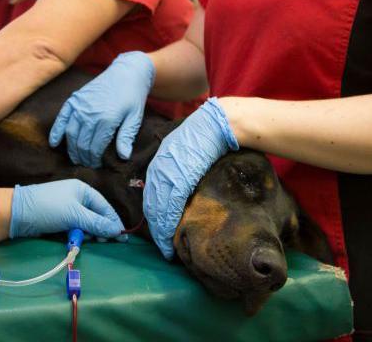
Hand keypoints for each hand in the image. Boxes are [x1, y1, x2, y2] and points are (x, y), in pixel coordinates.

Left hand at [10, 179, 124, 238]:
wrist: (17, 214)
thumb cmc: (48, 208)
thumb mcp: (75, 215)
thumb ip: (97, 223)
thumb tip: (117, 231)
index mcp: (83, 190)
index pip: (104, 206)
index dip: (113, 221)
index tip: (122, 237)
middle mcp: (77, 198)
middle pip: (96, 216)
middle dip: (100, 229)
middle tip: (103, 242)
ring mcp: (67, 209)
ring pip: (85, 224)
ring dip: (88, 233)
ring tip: (88, 241)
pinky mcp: (59, 220)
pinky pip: (74, 228)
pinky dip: (77, 235)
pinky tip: (77, 241)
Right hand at [49, 51, 154, 167]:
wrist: (127, 72)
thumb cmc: (133, 96)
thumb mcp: (135, 117)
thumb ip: (126, 137)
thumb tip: (123, 156)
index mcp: (106, 119)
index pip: (95, 147)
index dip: (95, 160)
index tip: (97, 166)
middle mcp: (90, 113)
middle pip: (81, 143)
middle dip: (83, 157)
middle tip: (87, 165)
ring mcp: (80, 105)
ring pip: (70, 134)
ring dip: (72, 149)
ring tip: (76, 158)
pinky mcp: (74, 99)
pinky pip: (62, 118)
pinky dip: (56, 132)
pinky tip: (54, 143)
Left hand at [144, 98, 237, 258]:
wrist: (219, 124)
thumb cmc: (209, 138)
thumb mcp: (189, 154)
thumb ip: (182, 171)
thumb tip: (183, 193)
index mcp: (161, 162)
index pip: (153, 195)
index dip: (156, 216)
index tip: (160, 233)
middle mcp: (159, 166)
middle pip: (152, 204)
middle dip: (157, 227)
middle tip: (164, 247)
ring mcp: (168, 170)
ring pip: (158, 207)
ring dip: (162, 230)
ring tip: (167, 247)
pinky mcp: (179, 175)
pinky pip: (170, 204)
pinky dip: (168, 222)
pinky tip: (170, 235)